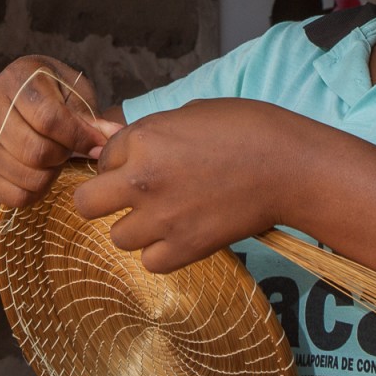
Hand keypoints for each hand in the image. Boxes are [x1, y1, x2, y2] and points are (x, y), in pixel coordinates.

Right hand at [0, 56, 118, 224]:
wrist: (0, 110)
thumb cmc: (47, 96)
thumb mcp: (69, 92)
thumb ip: (89, 114)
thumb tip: (115, 137)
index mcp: (17, 78)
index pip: (49, 118)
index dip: (79, 136)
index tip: (96, 144)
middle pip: (37, 151)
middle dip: (63, 155)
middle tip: (67, 148)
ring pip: (28, 176)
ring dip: (51, 173)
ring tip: (53, 157)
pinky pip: (17, 196)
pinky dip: (37, 191)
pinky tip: (39, 172)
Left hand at [72, 100, 316, 272]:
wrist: (289, 166)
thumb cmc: (249, 129)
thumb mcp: (192, 112)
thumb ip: (156, 131)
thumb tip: (136, 146)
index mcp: (143, 139)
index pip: (104, 156)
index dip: (121, 159)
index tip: (141, 163)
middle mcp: (142, 180)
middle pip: (86, 203)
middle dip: (100, 199)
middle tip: (125, 197)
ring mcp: (161, 218)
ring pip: (117, 237)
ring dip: (135, 228)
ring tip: (163, 217)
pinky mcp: (185, 248)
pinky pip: (150, 263)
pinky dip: (161, 253)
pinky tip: (178, 236)